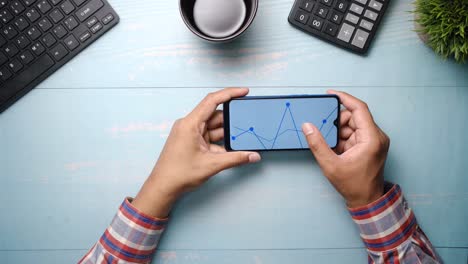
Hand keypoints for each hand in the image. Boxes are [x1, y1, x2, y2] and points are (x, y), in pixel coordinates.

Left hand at [132, 88, 260, 217]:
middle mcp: (189, 125)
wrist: (163, 187)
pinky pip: (210, 137)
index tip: (243, 91)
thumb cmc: (177, 174)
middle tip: (247, 122)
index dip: (229, 93)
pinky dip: (221, 142)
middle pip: (215, 115)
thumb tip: (252, 155)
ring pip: (214, 128)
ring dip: (227, 134)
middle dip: (232, 120)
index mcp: (190, 124)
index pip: (212, 101)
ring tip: (242, 138)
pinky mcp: (192, 142)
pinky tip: (232, 149)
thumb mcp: (211, 164)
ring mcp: (190, 134)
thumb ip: (235, 158)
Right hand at [302, 90, 389, 207]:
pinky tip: (336, 149)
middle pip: (354, 117)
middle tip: (324, 130)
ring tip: (331, 145)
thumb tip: (307, 126)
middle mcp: (376, 137)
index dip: (344, 98)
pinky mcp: (370, 145)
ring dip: (339, 131)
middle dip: (337, 121)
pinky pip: (354, 134)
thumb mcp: (330, 165)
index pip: (359, 109)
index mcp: (371, 138)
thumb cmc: (353, 185)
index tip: (330, 94)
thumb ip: (318, 144)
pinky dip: (343, 138)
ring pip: (353, 125)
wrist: (367, 201)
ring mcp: (374, 141)